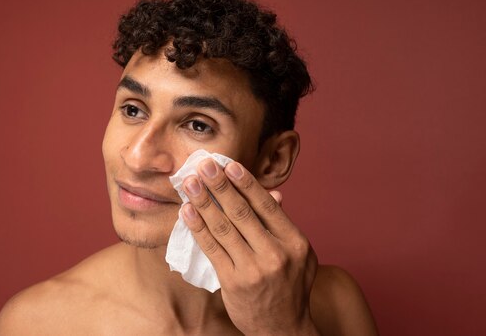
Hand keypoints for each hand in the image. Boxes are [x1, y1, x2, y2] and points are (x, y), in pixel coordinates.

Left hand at [182, 159, 319, 335]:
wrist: (283, 328)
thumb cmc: (290, 286)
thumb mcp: (298, 254)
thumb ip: (283, 225)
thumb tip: (274, 194)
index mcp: (294, 241)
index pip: (266, 205)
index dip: (246, 183)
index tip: (229, 165)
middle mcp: (276, 253)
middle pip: (242, 212)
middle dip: (220, 185)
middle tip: (204, 165)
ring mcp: (253, 268)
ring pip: (223, 227)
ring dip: (204, 202)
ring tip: (189, 183)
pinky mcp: (233, 281)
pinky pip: (211, 248)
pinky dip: (198, 227)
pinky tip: (187, 212)